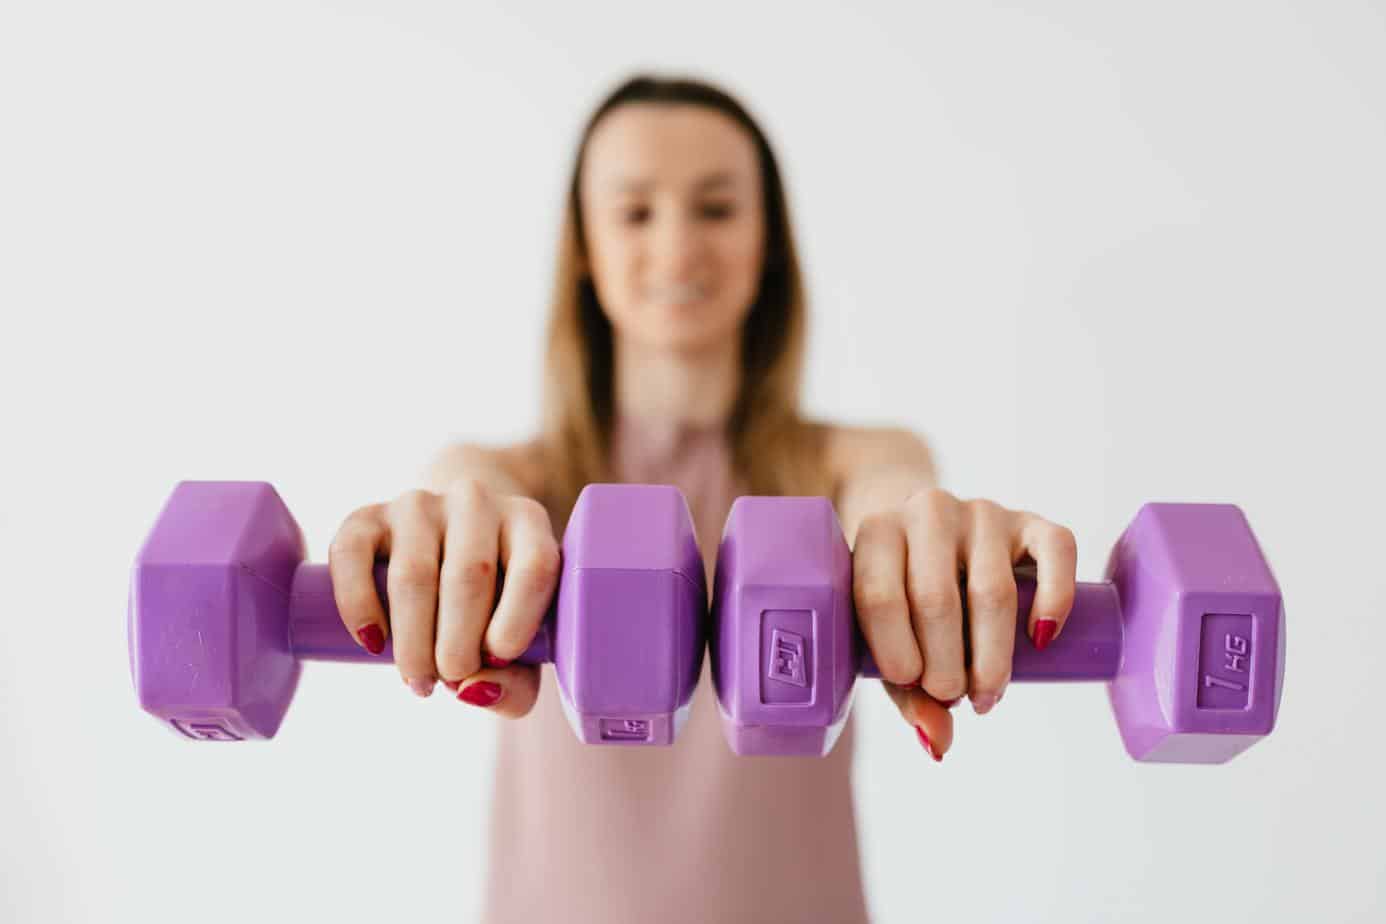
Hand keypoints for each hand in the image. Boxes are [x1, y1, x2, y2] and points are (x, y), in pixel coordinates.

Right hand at [327, 480, 560, 716]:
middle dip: (457, 644)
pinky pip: (353, 554)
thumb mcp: (519, 643)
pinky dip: (358, 605)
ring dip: (412, 640)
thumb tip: (472, 690)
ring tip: (418, 679)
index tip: (496, 659)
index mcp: (528, 523)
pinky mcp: (369, 516)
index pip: (534, 566)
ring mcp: (419, 504)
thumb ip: (515, 681)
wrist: (447, 542)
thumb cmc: (494, 605)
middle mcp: (476, 502)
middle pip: (469, 575)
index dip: (516, 621)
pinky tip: (372, 642)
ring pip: (413, 574)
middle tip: (449, 680)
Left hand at [851, 488, 1077, 760]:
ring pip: (992, 588)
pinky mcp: (1030, 522)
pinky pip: (1055, 551)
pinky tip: (1042, 639)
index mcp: (876, 533)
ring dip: (993, 655)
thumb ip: (906, 689)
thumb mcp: (889, 633)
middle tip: (953, 697)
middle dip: (946, 664)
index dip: (895, 650)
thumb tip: (938, 744)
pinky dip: (1053, 599)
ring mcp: (981, 513)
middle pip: (936, 598)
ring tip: (986, 695)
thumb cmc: (902, 592)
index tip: (912, 685)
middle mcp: (927, 512)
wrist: (927, 526)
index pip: (879, 595)